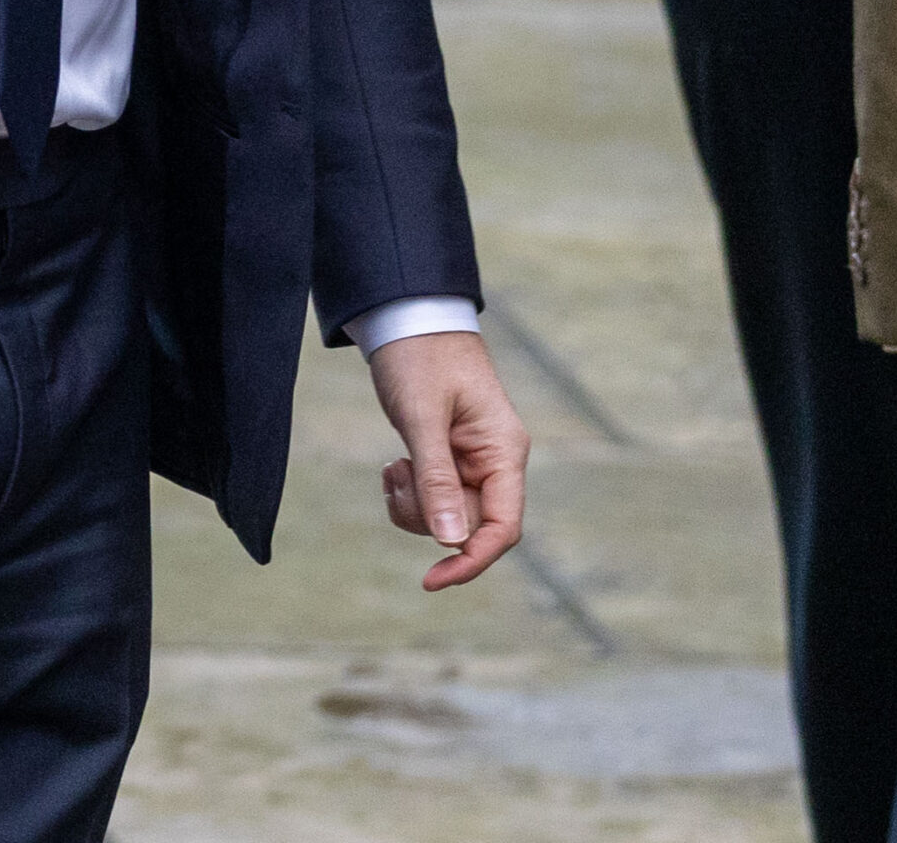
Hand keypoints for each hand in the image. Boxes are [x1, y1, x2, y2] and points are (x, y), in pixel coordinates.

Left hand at [370, 330, 528, 589]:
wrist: (404, 317)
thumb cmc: (420, 356)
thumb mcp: (422, 415)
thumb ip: (436, 476)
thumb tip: (448, 541)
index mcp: (503, 450)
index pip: (503, 527)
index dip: (472, 560)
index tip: (432, 579)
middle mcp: (495, 461)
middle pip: (468, 525)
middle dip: (427, 515)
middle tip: (397, 474)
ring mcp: (471, 462)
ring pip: (446, 517)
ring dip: (415, 505)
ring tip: (393, 465)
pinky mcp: (448, 459)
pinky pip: (432, 500)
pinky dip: (409, 493)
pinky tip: (395, 463)